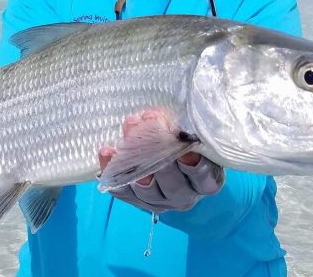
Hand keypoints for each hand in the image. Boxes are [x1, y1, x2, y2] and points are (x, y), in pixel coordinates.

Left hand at [98, 110, 223, 212]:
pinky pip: (121, 189)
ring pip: (145, 188)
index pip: (203, 177)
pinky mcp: (134, 199)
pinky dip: (112, 171)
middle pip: (172, 183)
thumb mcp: (194, 132)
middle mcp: (183, 196)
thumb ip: (191, 126)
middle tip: (149, 124)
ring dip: (134, 161)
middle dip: (158, 154)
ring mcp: (157, 200)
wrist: (167, 155)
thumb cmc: (186, 138)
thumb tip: (176, 112)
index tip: (185, 148)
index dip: (195, 164)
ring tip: (126, 136)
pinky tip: (106, 152)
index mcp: (206, 181)